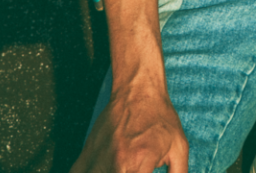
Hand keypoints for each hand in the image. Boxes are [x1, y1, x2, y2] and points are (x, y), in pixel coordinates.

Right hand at [69, 81, 187, 172]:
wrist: (138, 90)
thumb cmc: (161, 119)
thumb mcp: (179, 148)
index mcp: (140, 164)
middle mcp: (116, 163)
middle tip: (132, 172)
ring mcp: (98, 157)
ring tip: (115, 171)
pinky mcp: (87, 151)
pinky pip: (76, 172)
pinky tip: (96, 172)